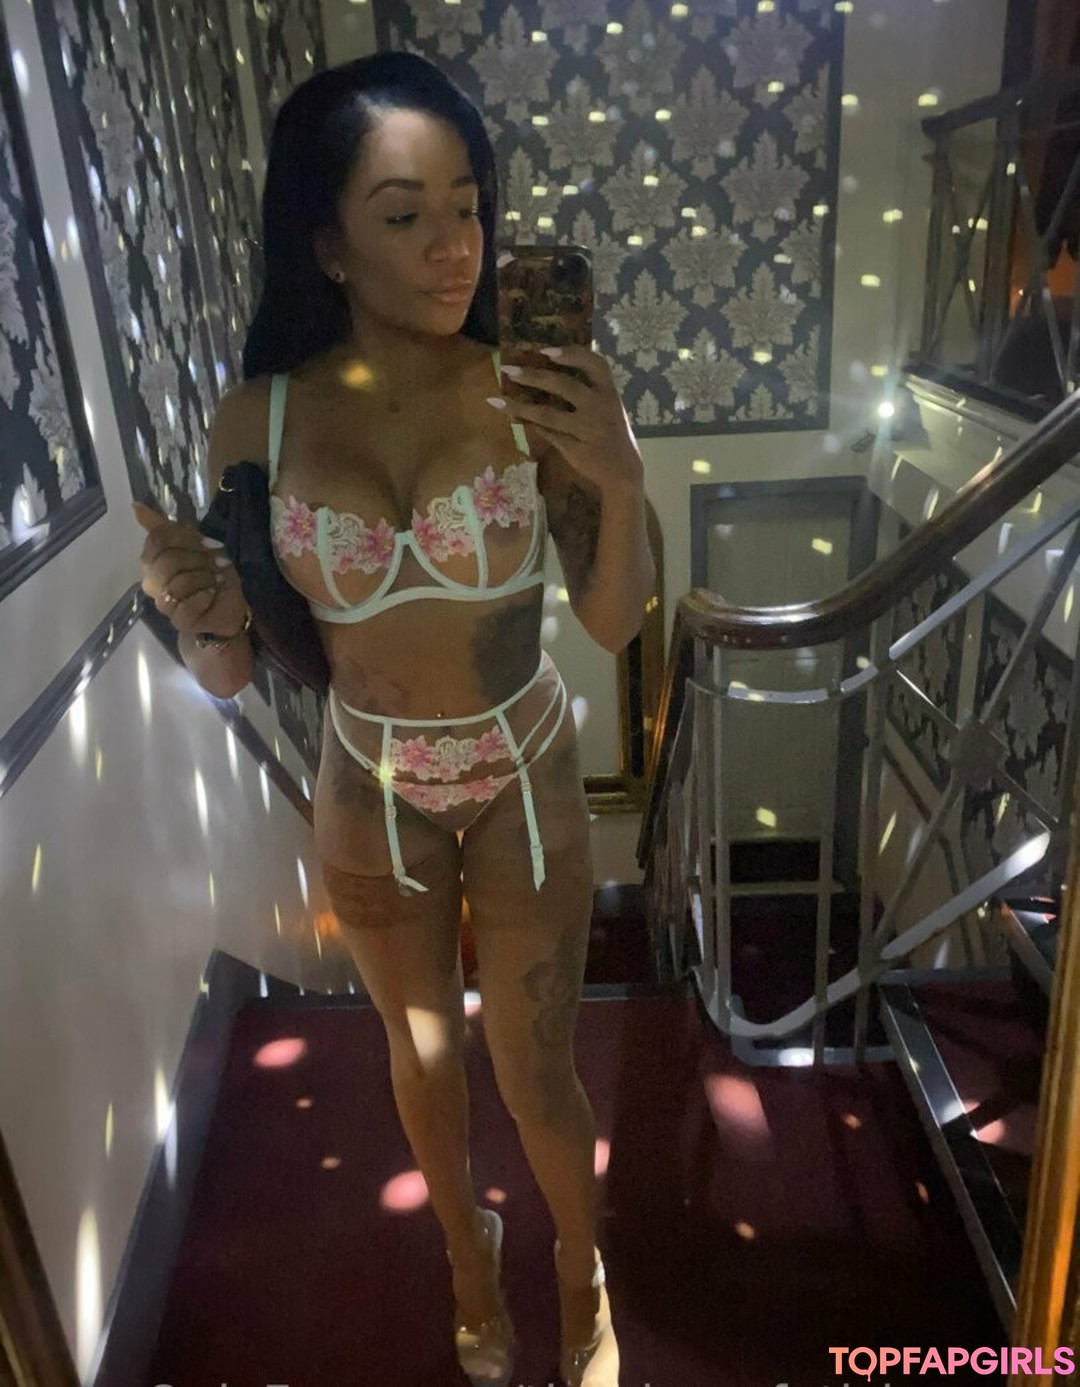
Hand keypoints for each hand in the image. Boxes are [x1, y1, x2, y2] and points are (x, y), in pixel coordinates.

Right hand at [133, 501, 247, 637]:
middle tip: (212, 565)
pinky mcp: (178, 621)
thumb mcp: (197, 546)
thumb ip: (167, 528)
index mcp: (155, 560)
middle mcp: (153, 582)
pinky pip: (187, 605)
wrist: (228, 608)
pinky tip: (211, 595)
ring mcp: (163, 603)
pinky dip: (205, 596)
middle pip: (167, 561)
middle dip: (197, 560)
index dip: (184, 539)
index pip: (158, 539)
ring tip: (215, 581)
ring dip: (205, 579)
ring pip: (178, 583)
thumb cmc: (210, 576)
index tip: (203, 544)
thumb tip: (136, 506)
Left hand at [491, 343, 643, 493]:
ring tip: (497, 400)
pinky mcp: (575, 449)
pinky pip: (547, 433)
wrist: (623, 471)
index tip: (546, 351)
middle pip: (564, 386)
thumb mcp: (608, 407)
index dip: (572, 354)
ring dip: (520, 406)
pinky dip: (529, 424)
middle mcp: (600, 407)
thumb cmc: (612, 433)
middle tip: (508, 370)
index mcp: (610, 392)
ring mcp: (587, 429)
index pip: (595, 364)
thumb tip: (549, 368)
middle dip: (534, 376)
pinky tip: (513, 417)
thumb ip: (587, 390)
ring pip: (548, 414)